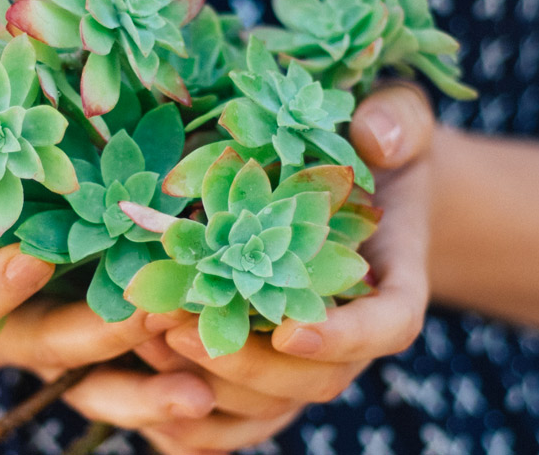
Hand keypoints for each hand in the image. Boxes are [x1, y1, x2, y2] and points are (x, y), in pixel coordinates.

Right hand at [0, 81, 215, 415]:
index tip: (32, 259)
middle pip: (45, 348)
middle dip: (96, 335)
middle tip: (151, 309)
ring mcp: (52, 333)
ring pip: (96, 375)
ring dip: (148, 378)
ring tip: (201, 381)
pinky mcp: (96, 324)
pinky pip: (133, 363)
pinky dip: (174, 361)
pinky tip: (224, 353)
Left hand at [60, 82, 436, 453]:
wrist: (360, 192)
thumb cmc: (374, 150)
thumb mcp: (396, 120)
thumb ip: (395, 122)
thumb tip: (373, 137)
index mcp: (396, 284)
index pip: (387, 326)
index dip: (344, 336)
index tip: (291, 328)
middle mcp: (353, 336)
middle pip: (315, 378)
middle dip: (248, 362)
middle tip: (179, 326)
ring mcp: (309, 361)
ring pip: (268, 403)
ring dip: (208, 383)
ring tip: (145, 338)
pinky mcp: (267, 370)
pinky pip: (236, 416)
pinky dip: (192, 417)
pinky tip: (142, 383)